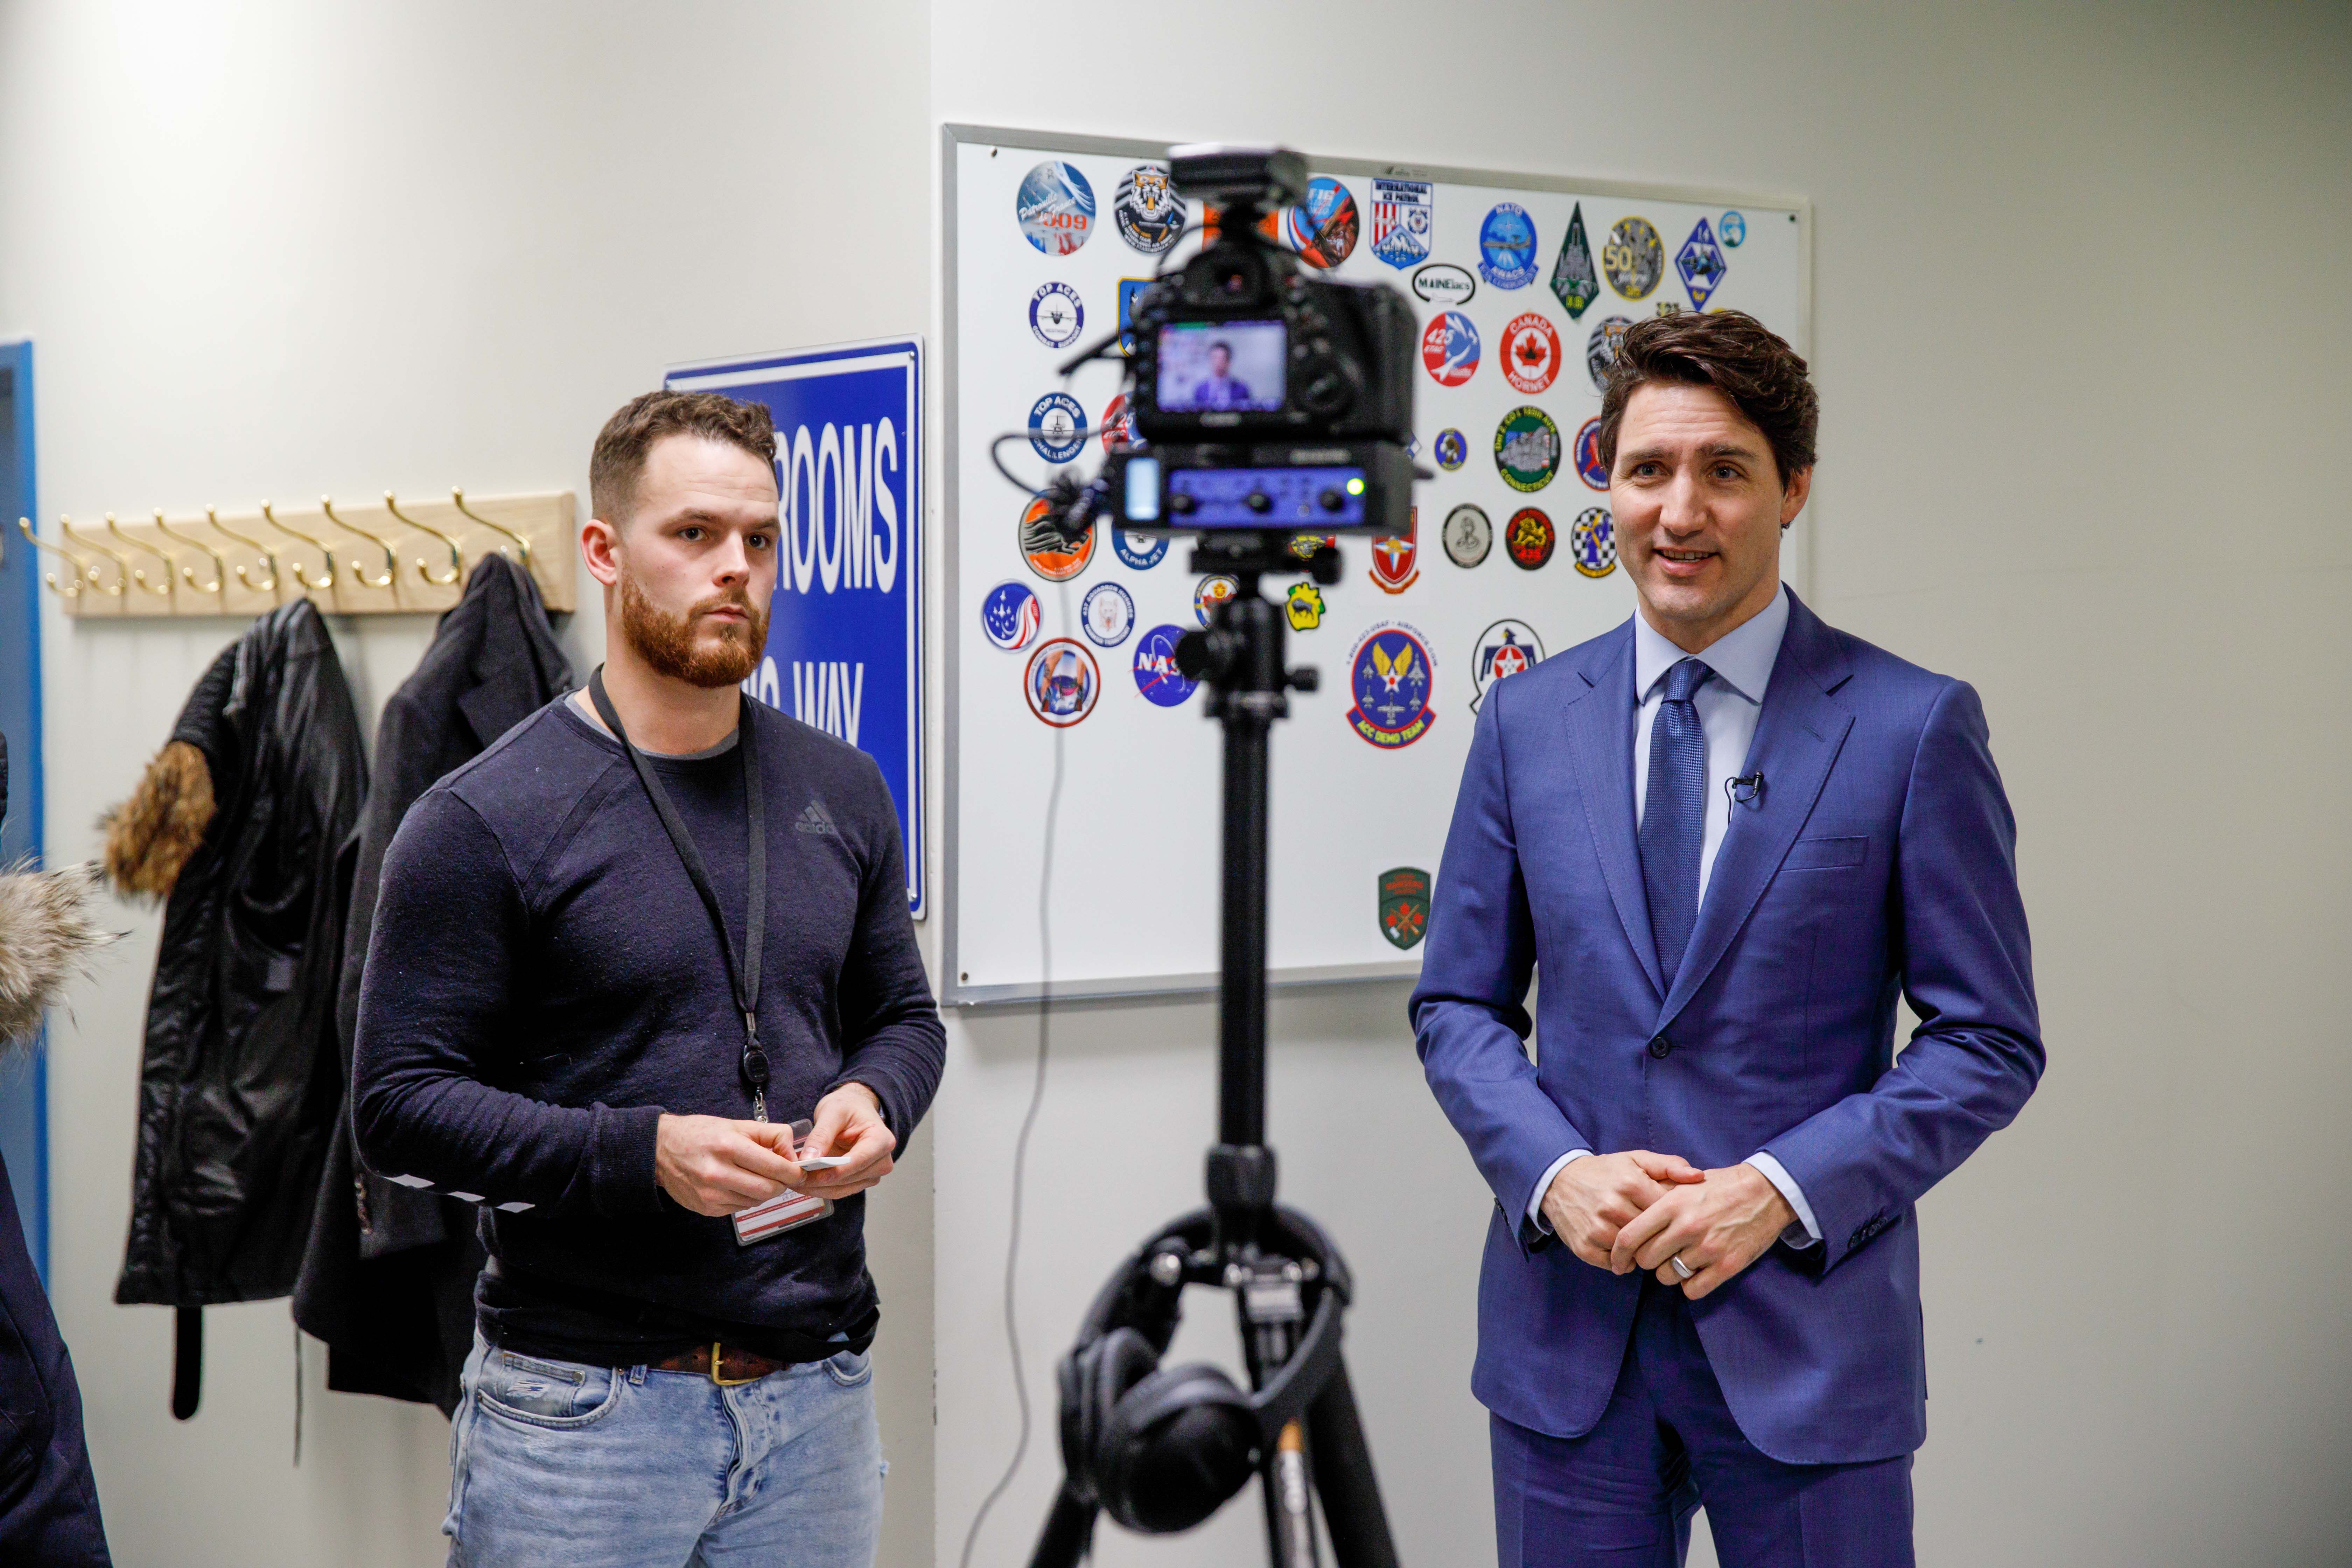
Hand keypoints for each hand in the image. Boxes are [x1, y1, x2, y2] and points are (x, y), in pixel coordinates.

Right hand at [654, 1113, 799, 1216]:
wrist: (661, 1150)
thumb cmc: (702, 1134)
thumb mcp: (738, 1124)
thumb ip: (771, 1135)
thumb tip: (793, 1155)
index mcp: (729, 1146)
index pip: (774, 1167)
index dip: (793, 1172)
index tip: (799, 1172)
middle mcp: (718, 1173)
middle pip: (768, 1190)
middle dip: (781, 1184)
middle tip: (780, 1176)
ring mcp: (711, 1194)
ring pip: (756, 1201)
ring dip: (763, 1192)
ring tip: (753, 1176)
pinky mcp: (707, 1209)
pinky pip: (739, 1208)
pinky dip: (745, 1198)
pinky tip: (735, 1184)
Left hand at [795, 1082, 896, 1199]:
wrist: (854, 1109)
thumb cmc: (848, 1107)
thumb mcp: (832, 1112)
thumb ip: (821, 1135)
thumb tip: (809, 1159)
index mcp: (882, 1140)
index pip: (858, 1161)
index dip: (833, 1171)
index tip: (808, 1173)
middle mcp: (882, 1161)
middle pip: (849, 1178)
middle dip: (820, 1180)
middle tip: (792, 1177)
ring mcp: (873, 1173)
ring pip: (843, 1189)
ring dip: (817, 1188)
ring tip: (793, 1180)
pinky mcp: (861, 1180)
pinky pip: (839, 1190)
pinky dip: (821, 1188)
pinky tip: (804, 1182)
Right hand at [1541, 1150, 1705, 1268]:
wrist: (1559, 1180)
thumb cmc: (1606, 1171)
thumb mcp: (1637, 1159)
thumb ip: (1670, 1166)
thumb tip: (1699, 1177)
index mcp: (1631, 1184)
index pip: (1667, 1212)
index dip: (1672, 1218)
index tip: (1672, 1218)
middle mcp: (1613, 1206)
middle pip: (1652, 1235)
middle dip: (1658, 1237)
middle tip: (1658, 1234)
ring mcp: (1596, 1228)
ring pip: (1634, 1252)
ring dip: (1641, 1251)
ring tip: (1640, 1241)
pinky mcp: (1583, 1246)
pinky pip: (1614, 1264)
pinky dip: (1621, 1262)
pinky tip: (1622, 1250)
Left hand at [1608, 1163, 1796, 1300]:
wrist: (1765, 1191)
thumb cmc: (1721, 1186)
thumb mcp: (1685, 1184)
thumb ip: (1658, 1201)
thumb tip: (1630, 1221)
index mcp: (1672, 1204)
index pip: (1630, 1236)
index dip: (1618, 1253)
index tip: (1617, 1261)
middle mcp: (1686, 1226)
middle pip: (1646, 1260)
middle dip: (1647, 1260)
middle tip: (1657, 1255)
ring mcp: (1707, 1247)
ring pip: (1667, 1276)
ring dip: (1669, 1272)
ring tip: (1681, 1259)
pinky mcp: (1727, 1265)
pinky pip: (1693, 1290)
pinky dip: (1690, 1285)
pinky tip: (1696, 1272)